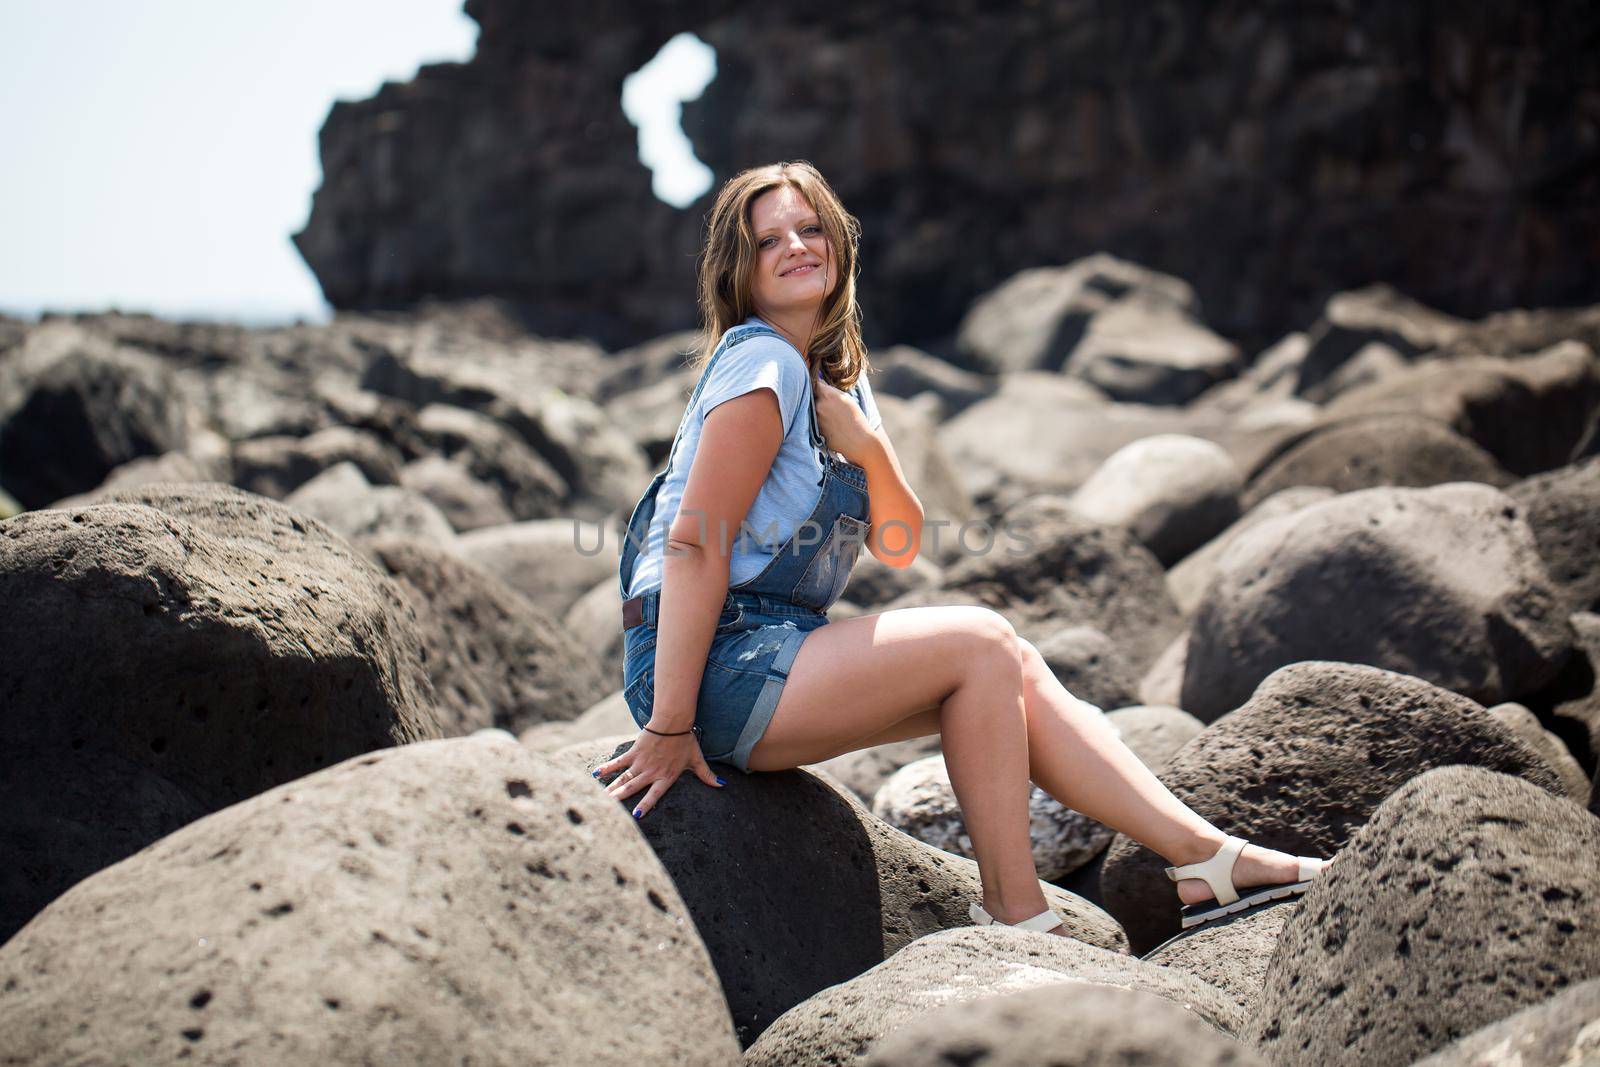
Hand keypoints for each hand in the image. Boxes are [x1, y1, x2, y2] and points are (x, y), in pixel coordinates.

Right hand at [593, 726, 725, 818]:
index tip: (636, 816)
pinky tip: (596, 774)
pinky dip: (607, 768)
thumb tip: (722, 785)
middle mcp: (652, 772)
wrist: (674, 721)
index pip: (654, 795)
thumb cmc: (686, 741)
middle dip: (621, 800)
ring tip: (601, 798)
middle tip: (608, 810)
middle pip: (633, 788)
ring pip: (624, 778)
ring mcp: (641, 762)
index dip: (645, 805)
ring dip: (612, 788)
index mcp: (666, 777)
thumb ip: (707, 775)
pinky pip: (619, 762)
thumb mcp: (697, 760)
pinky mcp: (634, 752)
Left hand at [812, 377, 874, 463]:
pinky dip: (819, 422)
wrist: (859, 441)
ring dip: (817, 411)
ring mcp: (815, 419)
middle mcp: (819, 406)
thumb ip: (832, 391)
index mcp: (828, 395)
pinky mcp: (814, 430)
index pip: (815, 383)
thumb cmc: (857, 419)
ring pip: (812, 410)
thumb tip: (819, 384)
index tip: (819, 387)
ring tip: (832, 417)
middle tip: (829, 405)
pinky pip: (813, 422)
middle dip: (817, 398)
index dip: (817, 385)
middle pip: (811, 397)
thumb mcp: (847, 399)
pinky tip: (831, 426)